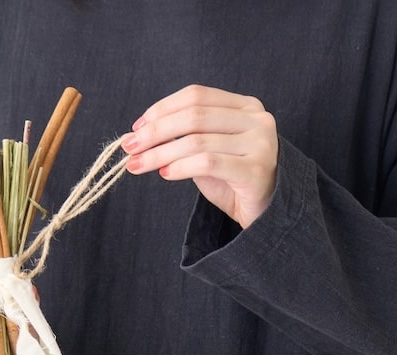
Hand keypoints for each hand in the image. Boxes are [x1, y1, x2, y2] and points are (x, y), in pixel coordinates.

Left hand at [122, 85, 277, 228]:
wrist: (266, 215)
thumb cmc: (233, 182)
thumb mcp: (209, 152)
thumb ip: (187, 137)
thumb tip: (143, 134)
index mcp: (245, 106)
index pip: (196, 96)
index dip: (162, 108)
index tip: (136, 127)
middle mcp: (256, 119)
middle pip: (194, 116)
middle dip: (155, 131)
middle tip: (130, 147)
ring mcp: (260, 143)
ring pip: (197, 141)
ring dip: (161, 153)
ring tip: (139, 165)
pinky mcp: (256, 169)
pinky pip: (208, 163)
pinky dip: (181, 167)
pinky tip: (165, 174)